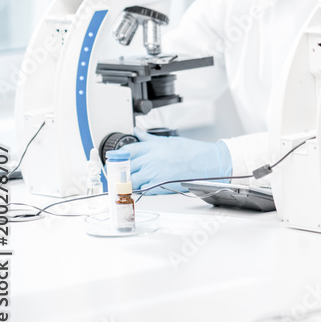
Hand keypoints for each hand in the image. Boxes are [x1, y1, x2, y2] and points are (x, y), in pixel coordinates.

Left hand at [104, 127, 231, 192]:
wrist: (206, 163)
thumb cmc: (191, 151)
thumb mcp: (167, 140)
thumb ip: (148, 138)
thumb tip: (136, 131)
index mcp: (151, 147)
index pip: (125, 151)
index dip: (118, 156)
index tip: (114, 160)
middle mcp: (150, 160)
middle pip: (125, 167)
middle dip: (122, 171)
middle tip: (122, 173)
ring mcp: (153, 174)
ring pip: (131, 180)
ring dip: (130, 182)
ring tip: (132, 181)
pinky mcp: (159, 186)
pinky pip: (142, 190)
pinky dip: (141, 189)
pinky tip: (145, 185)